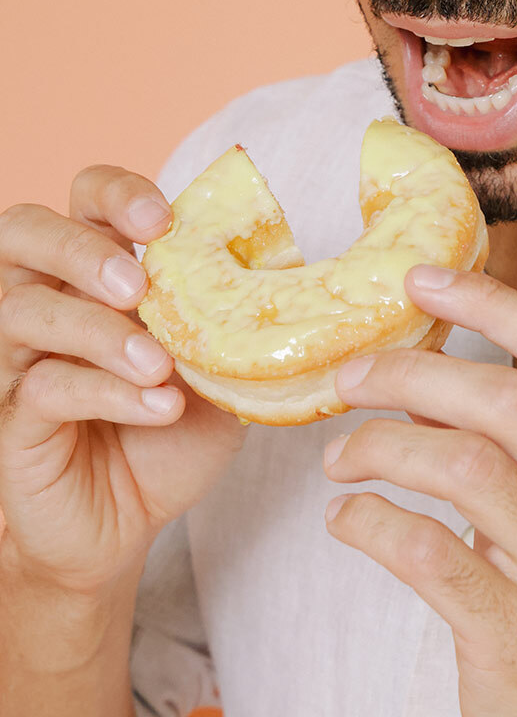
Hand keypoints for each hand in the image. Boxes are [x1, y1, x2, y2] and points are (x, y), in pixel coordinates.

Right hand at [0, 167, 245, 596]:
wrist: (128, 522)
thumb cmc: (170, 430)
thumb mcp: (220, 364)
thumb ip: (238, 314)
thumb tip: (290, 265)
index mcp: (97, 268)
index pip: (85, 197)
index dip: (116, 194)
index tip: (162, 218)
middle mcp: (48, 297)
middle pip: (25, 232)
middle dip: (82, 250)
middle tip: (137, 285)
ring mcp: (20, 355)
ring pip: (27, 310)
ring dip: (100, 331)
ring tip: (160, 365)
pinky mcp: (12, 416)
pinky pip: (43, 385)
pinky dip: (108, 393)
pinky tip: (160, 408)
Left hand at [322, 266, 516, 716]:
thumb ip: (516, 436)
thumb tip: (421, 376)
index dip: (489, 303)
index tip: (421, 282)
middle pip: (505, 400)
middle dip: (410, 375)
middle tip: (349, 377)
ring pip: (463, 467)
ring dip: (381, 446)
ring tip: (340, 456)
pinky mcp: (516, 632)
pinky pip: (427, 553)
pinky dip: (371, 522)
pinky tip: (347, 518)